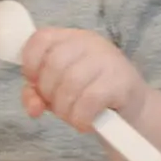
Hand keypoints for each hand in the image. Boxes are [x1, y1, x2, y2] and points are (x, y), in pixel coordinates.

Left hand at [20, 26, 147, 132]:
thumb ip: (36, 93)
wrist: (130, 111)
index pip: (41, 38)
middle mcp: (90, 43)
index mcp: (71, 38)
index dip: (31, 62)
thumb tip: (33, 107)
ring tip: (72, 116)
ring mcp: (108, 60)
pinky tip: (85, 121)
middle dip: (48, 92)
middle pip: (53, 64)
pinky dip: (80, 117)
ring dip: (64, 109)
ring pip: (70, 83)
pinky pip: (89, 100)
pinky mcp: (121, 81)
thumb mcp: (57, 90)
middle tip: (58, 106)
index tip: (34, 82)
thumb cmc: (88, 95)